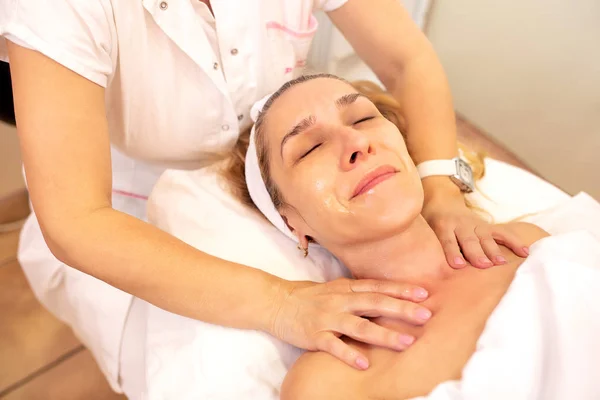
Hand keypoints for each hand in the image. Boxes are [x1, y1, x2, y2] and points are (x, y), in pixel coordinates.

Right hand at [269, 278, 430, 369]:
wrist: (277, 303)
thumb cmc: (310, 296)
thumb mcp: (336, 289)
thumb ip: (359, 293)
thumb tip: (388, 297)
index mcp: (346, 288)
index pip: (378, 287)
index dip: (401, 289)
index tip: (424, 293)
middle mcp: (339, 301)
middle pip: (374, 303)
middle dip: (401, 309)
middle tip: (425, 315)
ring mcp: (327, 318)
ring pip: (359, 326)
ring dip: (383, 334)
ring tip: (405, 342)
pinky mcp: (314, 335)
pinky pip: (333, 345)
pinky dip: (349, 354)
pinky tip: (364, 363)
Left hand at [422, 195, 528, 267]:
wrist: (442, 202)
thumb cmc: (432, 225)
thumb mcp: (426, 233)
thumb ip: (427, 248)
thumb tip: (424, 273)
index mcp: (443, 227)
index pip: (448, 240)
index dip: (452, 252)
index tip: (458, 265)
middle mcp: (461, 225)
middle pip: (469, 240)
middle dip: (476, 253)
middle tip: (483, 265)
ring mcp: (476, 225)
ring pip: (486, 238)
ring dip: (494, 250)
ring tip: (501, 263)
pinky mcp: (488, 226)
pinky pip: (503, 233)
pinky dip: (514, 242)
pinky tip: (524, 252)